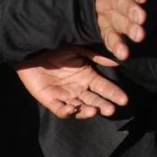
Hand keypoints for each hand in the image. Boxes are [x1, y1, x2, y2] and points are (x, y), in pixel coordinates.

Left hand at [13, 46, 128, 119]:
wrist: (31, 46)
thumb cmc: (55, 45)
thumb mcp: (78, 48)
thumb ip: (96, 55)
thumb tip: (118, 61)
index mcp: (86, 76)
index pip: (103, 87)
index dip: (114, 93)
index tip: (125, 99)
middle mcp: (77, 88)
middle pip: (94, 100)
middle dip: (103, 105)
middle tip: (112, 109)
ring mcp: (64, 95)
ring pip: (79, 108)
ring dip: (88, 111)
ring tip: (95, 110)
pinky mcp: (49, 100)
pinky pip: (60, 110)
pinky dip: (67, 111)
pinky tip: (73, 109)